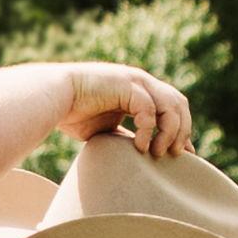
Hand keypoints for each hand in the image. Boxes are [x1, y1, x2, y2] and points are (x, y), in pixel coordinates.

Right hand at [59, 63, 193, 158]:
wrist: (52, 98)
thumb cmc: (73, 113)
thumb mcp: (107, 130)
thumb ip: (127, 137)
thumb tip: (142, 155)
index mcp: (140, 90)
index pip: (173, 108)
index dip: (182, 130)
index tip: (184, 156)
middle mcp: (142, 82)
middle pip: (179, 104)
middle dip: (182, 131)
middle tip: (173, 155)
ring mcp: (136, 81)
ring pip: (170, 105)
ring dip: (169, 132)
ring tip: (157, 153)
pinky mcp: (126, 85)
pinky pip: (149, 110)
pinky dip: (149, 130)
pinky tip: (139, 147)